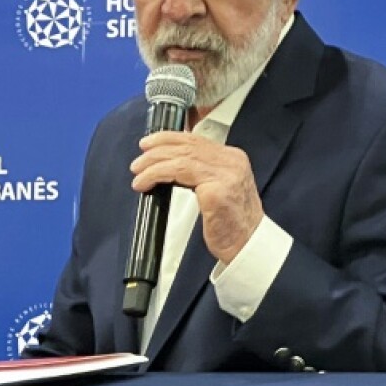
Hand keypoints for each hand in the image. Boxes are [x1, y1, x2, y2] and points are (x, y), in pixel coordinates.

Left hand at [130, 131, 263, 264]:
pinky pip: (178, 173)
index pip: (195, 140)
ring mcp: (225, 175)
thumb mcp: (218, 189)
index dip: (169, 138)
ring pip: (180, 158)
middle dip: (157, 150)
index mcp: (232, 158)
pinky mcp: (216, 190)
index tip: (150, 143)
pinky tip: (146, 183)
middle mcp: (231, 162)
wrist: (247, 247)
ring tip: (138, 173)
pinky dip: (157, 175)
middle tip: (138, 161)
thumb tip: (168, 163)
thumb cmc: (230, 224)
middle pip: (186, 146)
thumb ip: (200, 172)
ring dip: (153, 165)